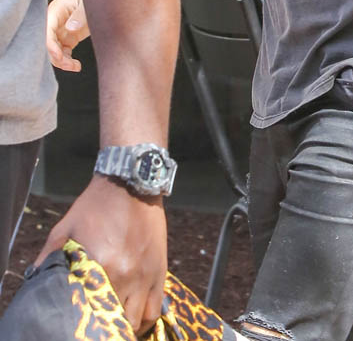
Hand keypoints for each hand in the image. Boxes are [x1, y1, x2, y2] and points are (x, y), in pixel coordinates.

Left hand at [34, 174, 166, 335]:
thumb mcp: (64, 229)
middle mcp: (123, 275)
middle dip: (104, 325)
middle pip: (113, 320)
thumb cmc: (95, 206)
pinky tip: (133, 317)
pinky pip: (154, 309)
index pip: (88, 309)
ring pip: (135, 321)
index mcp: (97, 265)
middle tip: (96, 322)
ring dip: (124, 325)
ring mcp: (144, 275)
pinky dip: (143, 319)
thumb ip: (47, 257)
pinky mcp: (159, 271)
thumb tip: (35, 279)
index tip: (79, 319)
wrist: (130, 183)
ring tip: (114, 323)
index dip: (83, 319)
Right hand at [47, 0, 89, 71]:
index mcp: (56, 10)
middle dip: (56, 56)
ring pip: (54, 50)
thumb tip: (70, 28)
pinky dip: (67, 61)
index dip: (50, 45)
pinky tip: (76, 66)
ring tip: (75, 67)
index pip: (47, 30)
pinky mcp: (69, 37)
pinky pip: (63, 52)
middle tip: (70, 65)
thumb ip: (80, 15)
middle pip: (48, 43)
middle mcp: (55, 21)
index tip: (59, 57)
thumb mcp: (87, 3)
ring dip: (62, 61)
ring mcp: (62, 30)